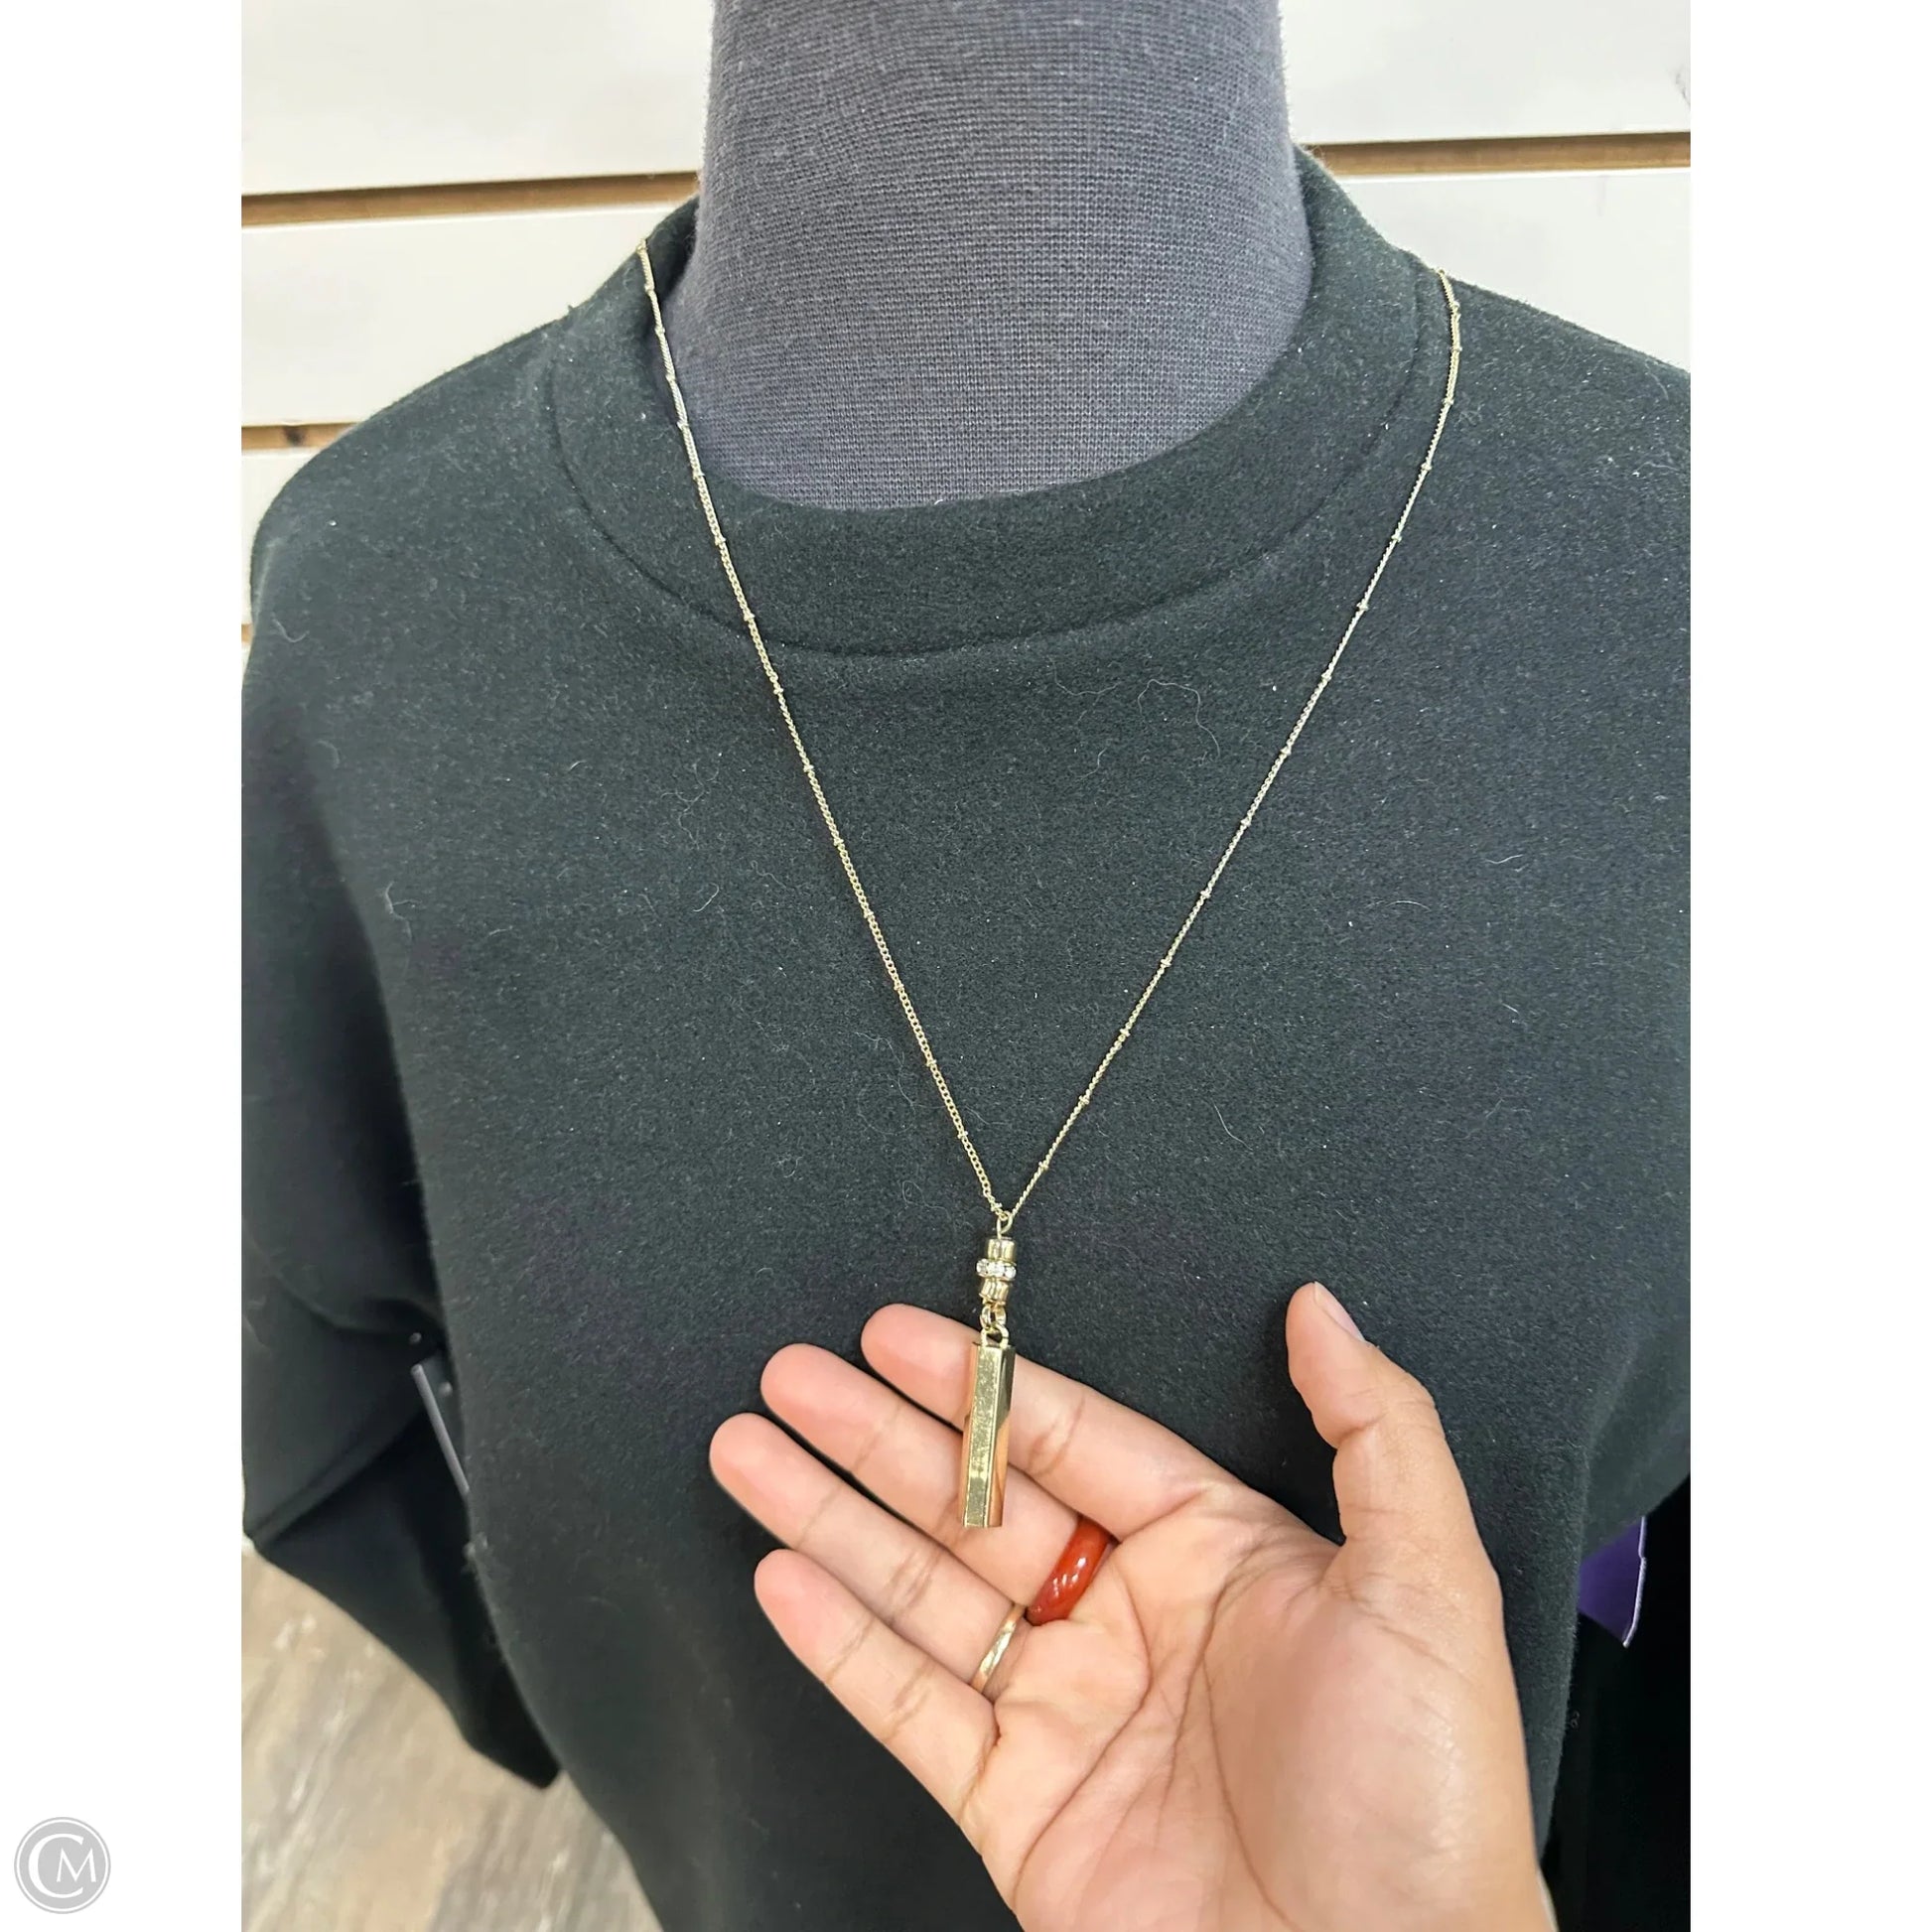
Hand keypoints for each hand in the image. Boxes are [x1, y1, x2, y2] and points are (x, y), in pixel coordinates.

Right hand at [709, 1282, 1550, 1931]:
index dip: (978, 1385)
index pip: (1071, 1439)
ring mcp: (1067, 1714)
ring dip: (831, 1520)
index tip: (895, 1335)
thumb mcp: (1428, 1584)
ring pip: (924, 1591)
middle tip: (790, 1375)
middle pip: (978, 1501)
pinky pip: (912, 1708)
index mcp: (1217, 1553)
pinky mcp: (1018, 1807)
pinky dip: (840, 1645)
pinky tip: (783, 1578)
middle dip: (877, 1437)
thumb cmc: (1425, 1794)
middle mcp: (1132, 1621)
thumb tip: (1322, 1307)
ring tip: (747, 1450)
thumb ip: (1377, 1428)